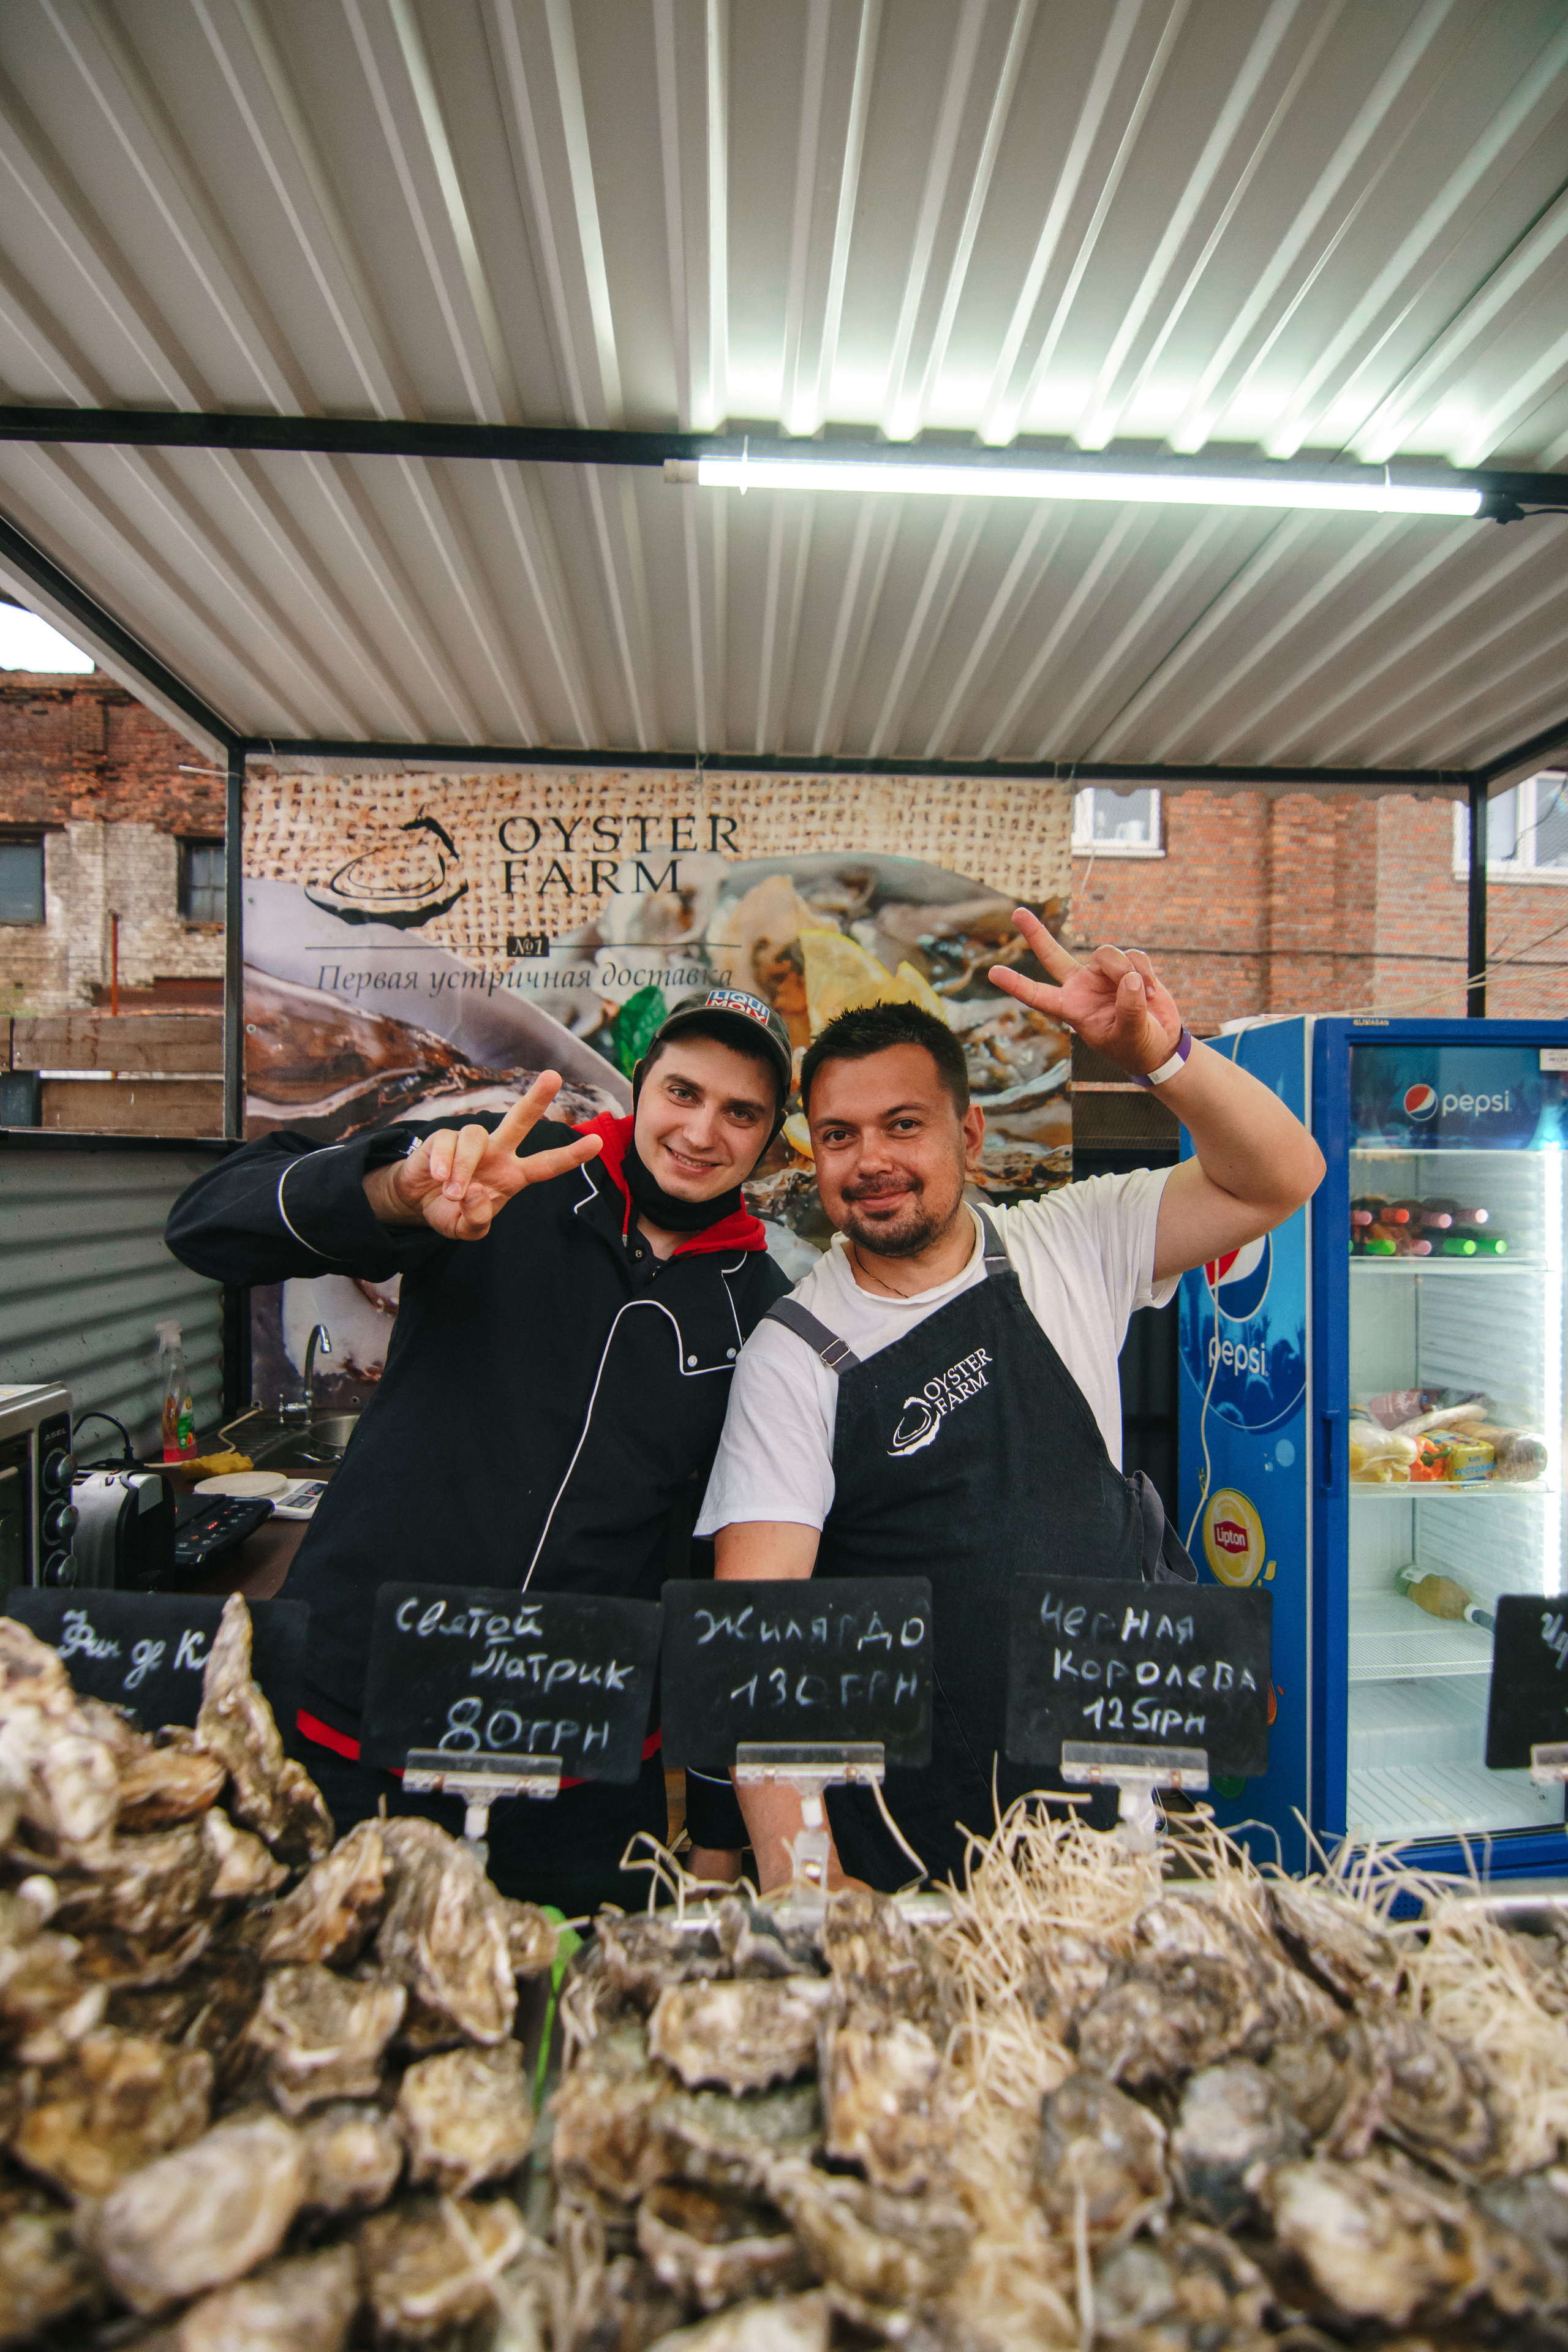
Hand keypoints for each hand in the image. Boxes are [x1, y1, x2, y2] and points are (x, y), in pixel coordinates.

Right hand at [364, 1072, 602, 1239]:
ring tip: (451, 1193)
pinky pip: (448, 1141)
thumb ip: (477, 1221)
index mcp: (513, 1175)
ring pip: (475, 1137)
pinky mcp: (444, 1138)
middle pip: (519, 1120)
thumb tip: (476, 1194)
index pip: (547, 1165)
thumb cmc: (451, 1211)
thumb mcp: (466, 1229)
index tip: (597, 1141)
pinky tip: (437, 1178)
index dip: (571, 1155)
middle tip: (553, 1077)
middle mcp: (497, 1153)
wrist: (417, 1202)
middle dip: (536, 1098)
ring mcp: (472, 1143)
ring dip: (463, 1168)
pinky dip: (443, 1162)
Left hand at [989, 909, 1181, 1078]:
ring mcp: (1103, 974)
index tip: (993, 973)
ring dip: (1128, 970)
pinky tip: (1154, 992)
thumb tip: (1130, 978)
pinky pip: (1134, 956)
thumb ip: (1129, 1008)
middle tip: (1016, 912)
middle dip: (1035, 934)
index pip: (1039, 996)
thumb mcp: (1130, 1035)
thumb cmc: (1136, 1046)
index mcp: (1072, 1008)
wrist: (1159, 1043)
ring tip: (1145, 995)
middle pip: (1053, 955)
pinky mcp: (1128, 966)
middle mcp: (1082, 987)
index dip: (1017, 985)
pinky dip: (1147, 971)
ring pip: (1107, 954)